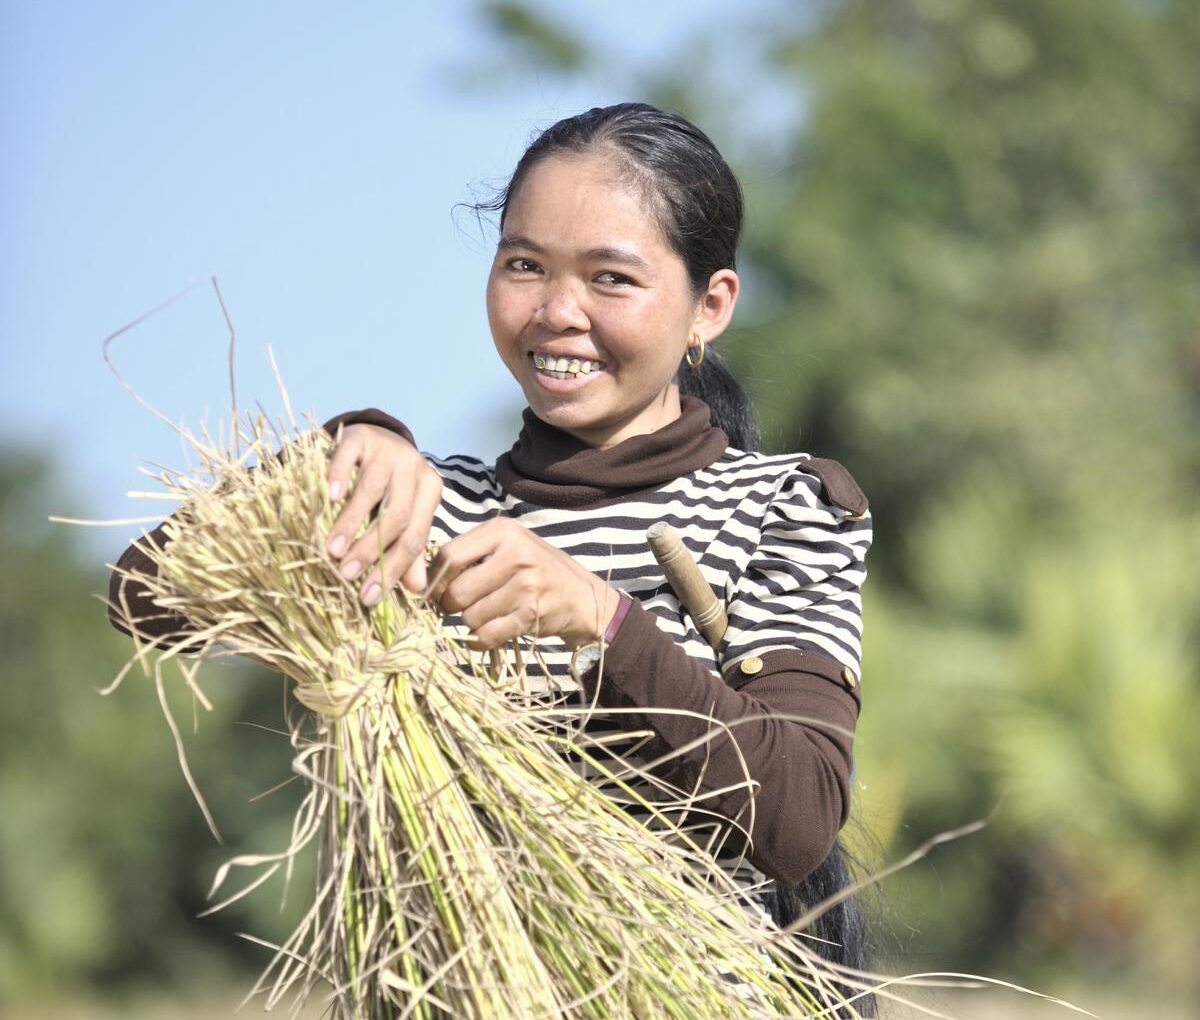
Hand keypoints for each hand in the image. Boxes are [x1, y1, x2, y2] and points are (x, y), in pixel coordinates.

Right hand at [324, 424, 442, 600]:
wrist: (374, 436)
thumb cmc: (390, 484)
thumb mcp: (404, 514)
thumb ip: (409, 548)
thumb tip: (417, 590)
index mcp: (430, 491)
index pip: (415, 536)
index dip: (393, 568)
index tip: (367, 595)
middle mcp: (414, 468)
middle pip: (397, 515)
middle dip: (371, 549)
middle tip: (347, 573)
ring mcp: (388, 449)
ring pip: (373, 490)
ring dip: (351, 523)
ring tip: (333, 549)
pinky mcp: (361, 436)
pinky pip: (349, 456)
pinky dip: (340, 476)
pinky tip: (330, 496)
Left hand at [425, 517, 620, 649]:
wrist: (581, 596)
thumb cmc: (535, 569)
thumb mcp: (507, 546)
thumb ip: (470, 554)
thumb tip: (423, 578)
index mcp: (503, 531)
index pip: (449, 556)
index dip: (434, 579)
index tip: (436, 590)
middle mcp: (515, 553)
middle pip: (456, 590)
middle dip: (451, 606)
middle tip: (460, 606)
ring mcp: (526, 585)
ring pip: (470, 616)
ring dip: (471, 623)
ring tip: (487, 614)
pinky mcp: (531, 614)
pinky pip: (487, 635)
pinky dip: (481, 640)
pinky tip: (489, 633)